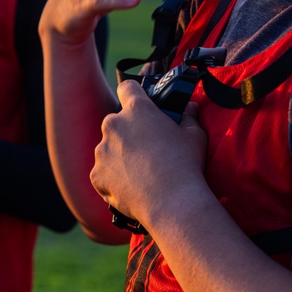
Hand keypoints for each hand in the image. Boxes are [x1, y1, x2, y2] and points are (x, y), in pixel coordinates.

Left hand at [90, 80, 207, 229]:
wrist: (172, 203)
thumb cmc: (186, 165)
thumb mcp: (195, 136)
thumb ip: (189, 117)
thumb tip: (190, 108)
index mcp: (137, 109)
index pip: (127, 88)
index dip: (134, 94)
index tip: (140, 103)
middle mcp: (114, 125)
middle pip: (116, 121)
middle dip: (128, 131)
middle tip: (146, 148)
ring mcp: (102, 150)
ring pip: (108, 148)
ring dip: (118, 155)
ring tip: (140, 172)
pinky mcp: (96, 174)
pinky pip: (102, 172)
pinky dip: (112, 178)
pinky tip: (131, 186)